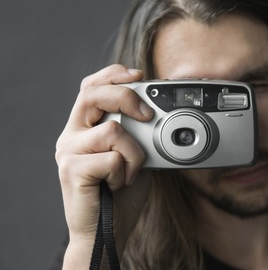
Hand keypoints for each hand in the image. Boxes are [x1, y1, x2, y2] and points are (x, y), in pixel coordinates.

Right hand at [55, 64, 152, 267]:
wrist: (108, 230)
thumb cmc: (121, 193)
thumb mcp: (134, 154)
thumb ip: (138, 133)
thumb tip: (159, 111)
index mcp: (84, 127)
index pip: (91, 87)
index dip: (113, 75)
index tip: (139, 74)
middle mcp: (72, 135)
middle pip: (93, 94)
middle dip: (127, 97)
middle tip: (148, 115)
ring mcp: (69, 152)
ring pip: (112, 130)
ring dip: (134, 154)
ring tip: (129, 173)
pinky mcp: (71, 171)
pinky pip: (112, 158)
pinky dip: (126, 172)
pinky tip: (118, 185)